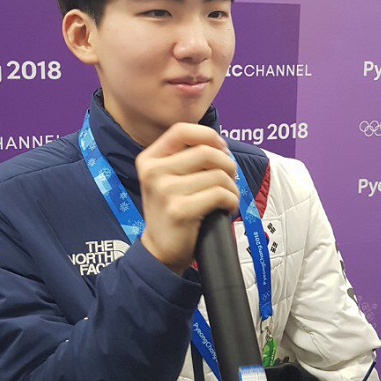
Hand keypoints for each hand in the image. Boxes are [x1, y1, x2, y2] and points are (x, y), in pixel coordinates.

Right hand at [136, 123, 239, 274]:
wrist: (160, 250)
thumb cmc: (171, 211)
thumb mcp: (167, 179)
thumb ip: (185, 157)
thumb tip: (220, 145)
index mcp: (149, 160)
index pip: (181, 130)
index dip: (207, 135)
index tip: (221, 148)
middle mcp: (153, 172)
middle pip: (206, 152)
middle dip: (227, 164)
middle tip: (229, 178)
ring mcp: (165, 191)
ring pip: (217, 175)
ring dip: (232, 187)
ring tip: (226, 198)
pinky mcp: (180, 210)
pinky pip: (220, 194)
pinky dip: (231, 201)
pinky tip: (226, 208)